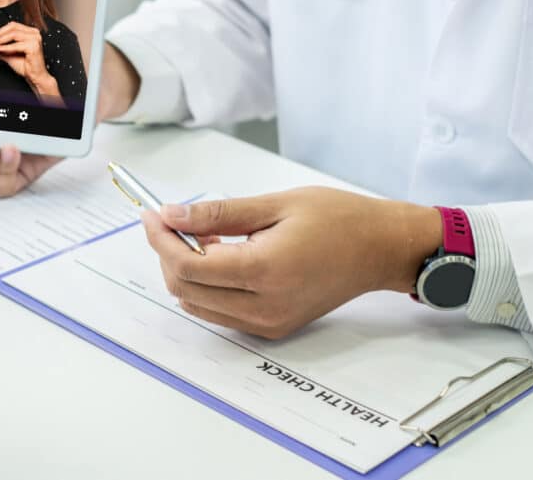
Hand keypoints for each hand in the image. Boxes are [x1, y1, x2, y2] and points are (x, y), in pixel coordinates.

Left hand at [0, 22, 60, 99]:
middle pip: (13, 27)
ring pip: (13, 34)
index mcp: (31, 32)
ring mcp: (35, 39)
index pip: (13, 26)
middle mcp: (35, 33)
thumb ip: (1, 48)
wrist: (35, 77)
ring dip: (0, 39)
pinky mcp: (34, 46)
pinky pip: (15, 45)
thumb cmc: (25, 67)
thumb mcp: (10, 54)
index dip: (0, 31)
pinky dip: (5, 47)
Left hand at [143, 187, 442, 337]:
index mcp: (263, 272)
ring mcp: (267, 323)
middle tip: (174, 220)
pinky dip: (208, 285)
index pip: (188, 265)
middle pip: (186, 289)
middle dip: (169, 253)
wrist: (380, 250)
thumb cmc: (337, 219)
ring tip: (204, 235)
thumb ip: (218, 213)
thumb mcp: (275, 204)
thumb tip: (172, 215)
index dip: (161, 239)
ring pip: (198, 304)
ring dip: (187, 271)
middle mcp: (262, 307)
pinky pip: (221, 312)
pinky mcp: (273, 327)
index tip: (152, 214)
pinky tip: (222, 256)